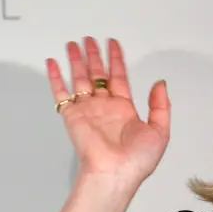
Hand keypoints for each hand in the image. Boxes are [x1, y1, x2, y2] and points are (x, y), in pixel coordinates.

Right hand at [47, 36, 170, 184]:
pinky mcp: (71, 115)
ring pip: (80, 78)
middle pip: (97, 74)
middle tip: (89, 39)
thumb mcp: (160, 131)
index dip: (116, 59)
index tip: (112, 43)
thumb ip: (160, 106)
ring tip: (73, 43)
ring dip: (76, 61)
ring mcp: (87, 109)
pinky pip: (61, 93)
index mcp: (124, 109)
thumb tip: (159, 82)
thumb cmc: (137, 158)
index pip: (119, 77)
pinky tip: (52, 62)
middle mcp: (104, 106)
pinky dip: (55, 77)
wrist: (115, 173)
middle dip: (94, 56)